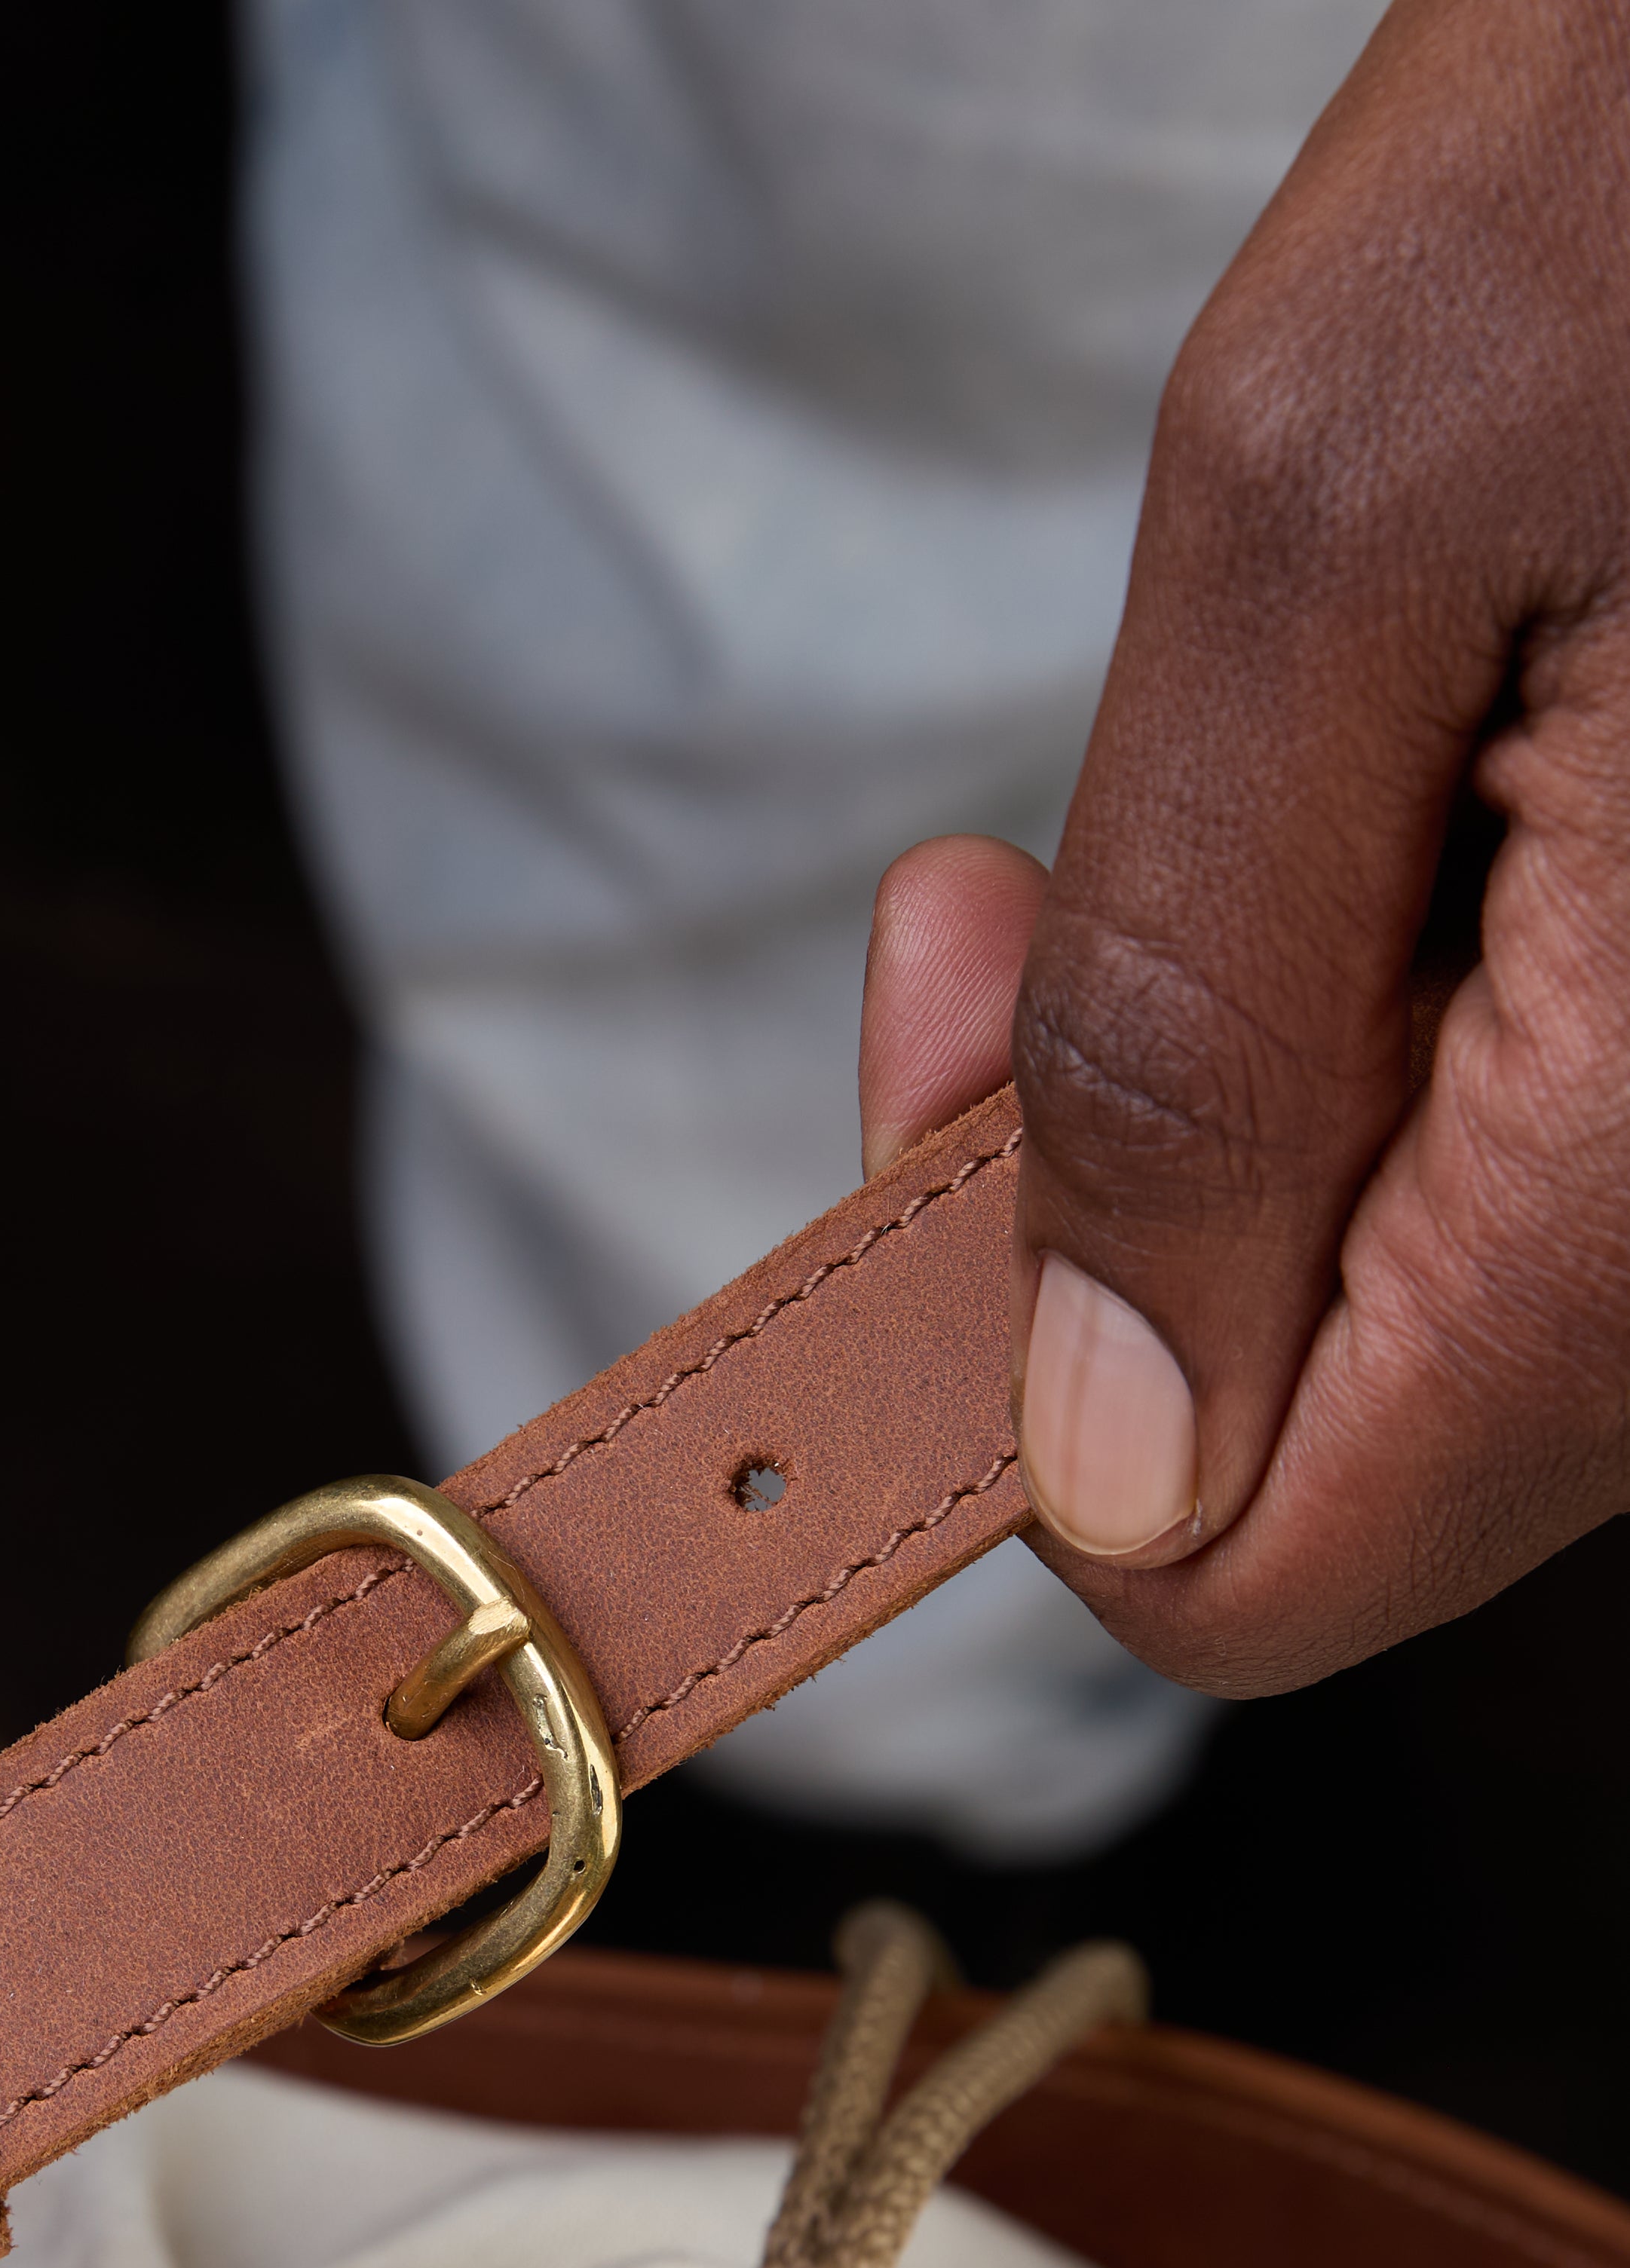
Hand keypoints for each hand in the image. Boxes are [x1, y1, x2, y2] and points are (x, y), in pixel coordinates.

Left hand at [933, 0, 1629, 1695]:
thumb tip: (1100, 1441)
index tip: (946, 1065)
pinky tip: (1394, 773)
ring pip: (1404, 1283)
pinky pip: (1509, 1142)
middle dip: (1100, 1192)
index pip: (1247, 1569)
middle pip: (1318, 1432)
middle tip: (999, 879)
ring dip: (1233, 1075)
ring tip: (1270, 754)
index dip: (1009, 1403)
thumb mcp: (1336, 512)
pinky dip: (1369, 999)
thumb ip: (1189, 1020)